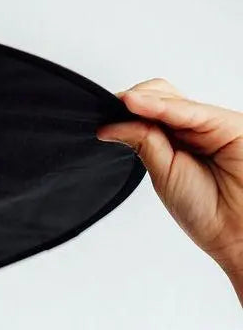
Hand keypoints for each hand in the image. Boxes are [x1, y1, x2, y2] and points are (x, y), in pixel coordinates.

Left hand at [96, 79, 242, 278]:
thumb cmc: (206, 210)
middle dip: (132, 103)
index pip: (150, 115)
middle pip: (159, 98)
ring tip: (118, 106)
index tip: (101, 119)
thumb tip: (114, 124)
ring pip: (171, 100)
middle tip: (108, 114)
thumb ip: (144, 144)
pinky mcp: (225, 122)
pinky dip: (160, 107)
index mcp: (179, 141)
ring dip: (142, 103)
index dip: (126, 112)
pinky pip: (188, 111)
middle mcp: (195, 128)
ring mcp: (210, 122)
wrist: (236, 230)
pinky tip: (135, 105)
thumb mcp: (162, 173)